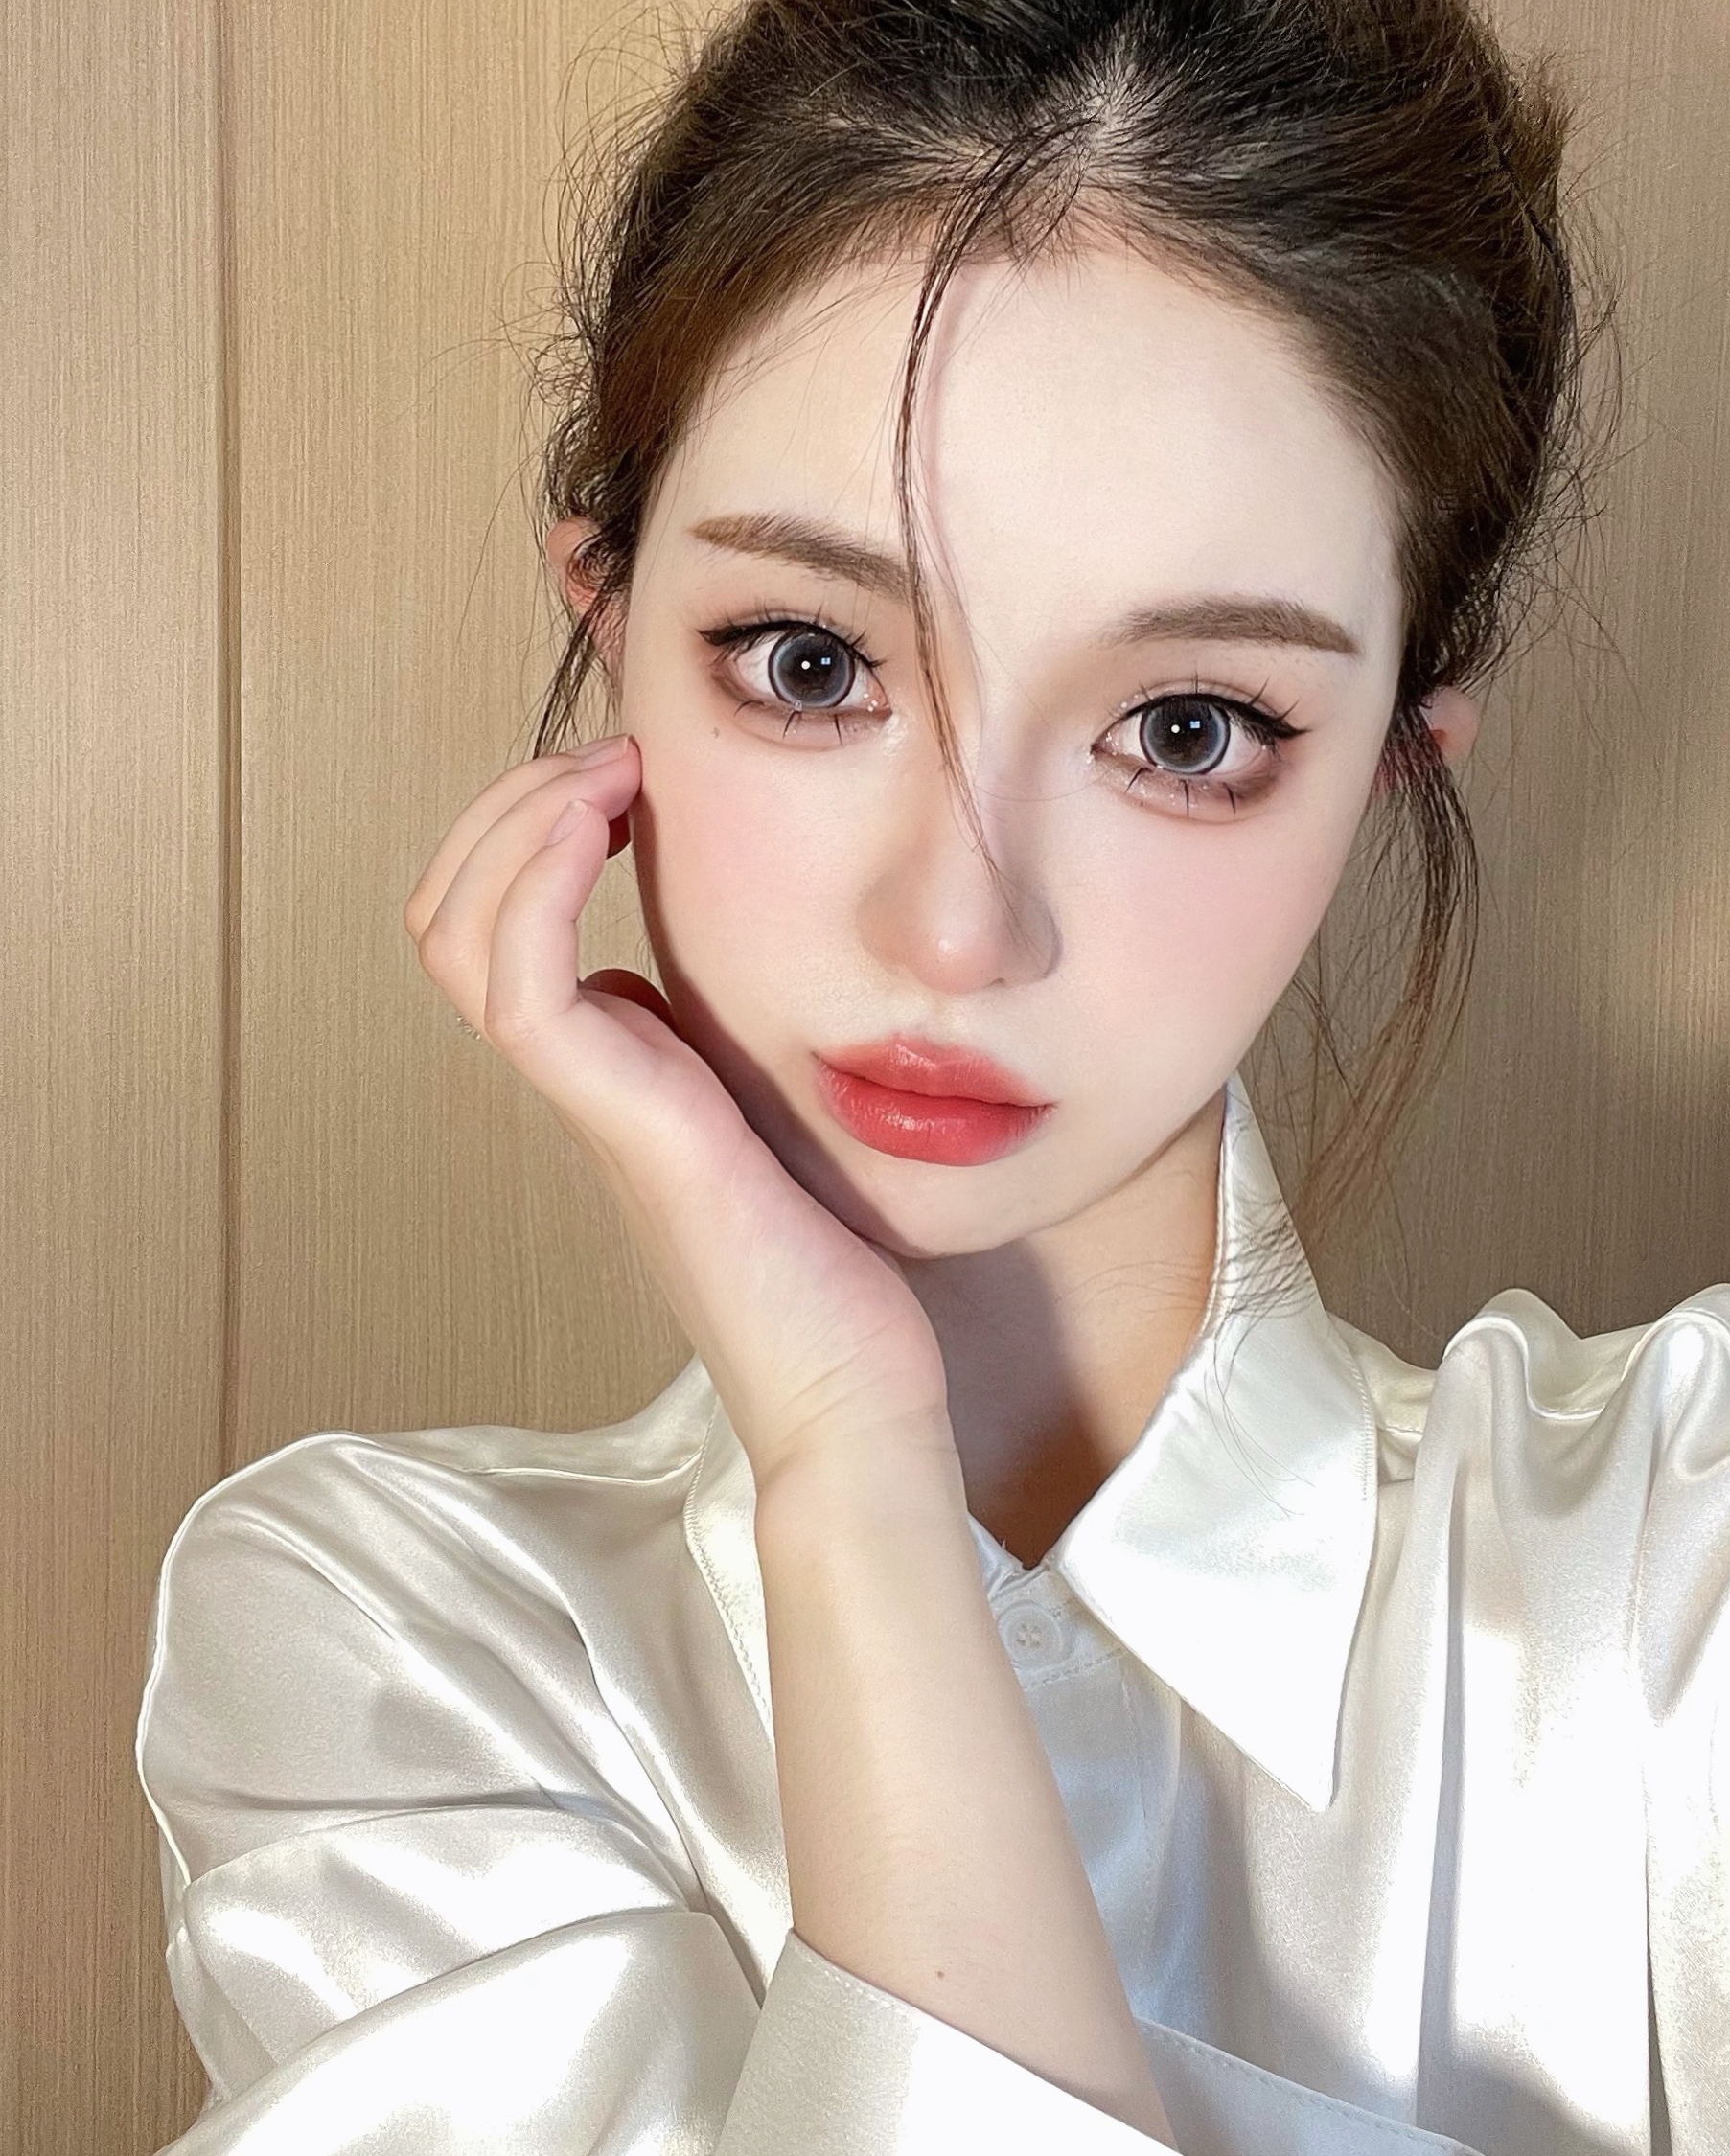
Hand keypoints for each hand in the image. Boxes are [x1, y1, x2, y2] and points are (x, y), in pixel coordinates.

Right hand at [401, 739, 955, 1487]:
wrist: (854, 1399)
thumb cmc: (840, 1273)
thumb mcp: (781, 1112)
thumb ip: (726, 1049)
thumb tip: (675, 977)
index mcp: (614, 1071)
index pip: (494, 928)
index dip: (530, 831)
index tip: (627, 774)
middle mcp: (584, 1080)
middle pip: (449, 917)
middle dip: (508, 805)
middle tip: (606, 756)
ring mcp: (593, 1102)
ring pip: (459, 936)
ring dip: (518, 821)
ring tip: (606, 772)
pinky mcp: (626, 1124)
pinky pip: (522, 981)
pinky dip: (540, 881)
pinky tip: (608, 829)